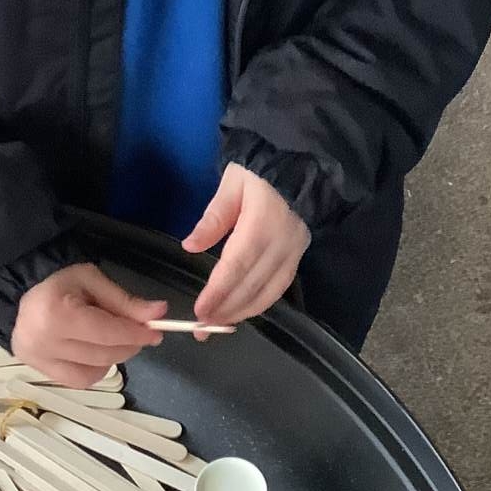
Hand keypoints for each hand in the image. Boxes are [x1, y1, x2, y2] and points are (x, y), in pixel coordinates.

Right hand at [12, 264, 167, 385]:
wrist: (23, 293)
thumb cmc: (59, 283)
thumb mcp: (92, 280)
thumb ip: (125, 301)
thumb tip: (158, 313)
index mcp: (57, 313)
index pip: (108, 333)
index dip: (136, 335)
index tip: (155, 333)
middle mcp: (44, 341)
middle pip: (103, 355)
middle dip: (128, 346)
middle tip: (140, 333)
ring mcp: (38, 360)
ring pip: (94, 372)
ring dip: (113, 359)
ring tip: (113, 339)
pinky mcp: (38, 370)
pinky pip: (78, 380)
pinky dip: (95, 370)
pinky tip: (95, 353)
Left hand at [184, 164, 309, 326]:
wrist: (301, 162)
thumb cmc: (259, 170)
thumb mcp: (232, 184)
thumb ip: (213, 218)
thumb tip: (190, 246)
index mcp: (262, 223)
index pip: (237, 265)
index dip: (219, 292)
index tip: (200, 311)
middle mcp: (282, 243)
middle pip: (253, 285)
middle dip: (227, 309)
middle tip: (203, 328)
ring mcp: (295, 250)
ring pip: (270, 291)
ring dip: (244, 311)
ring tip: (220, 323)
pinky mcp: (300, 254)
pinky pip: (282, 286)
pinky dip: (262, 302)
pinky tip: (244, 310)